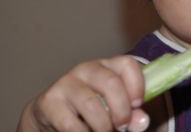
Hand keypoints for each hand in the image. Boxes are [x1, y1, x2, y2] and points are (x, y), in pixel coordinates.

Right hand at [17, 56, 149, 131]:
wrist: (52, 117)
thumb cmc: (93, 112)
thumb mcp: (115, 110)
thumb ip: (132, 115)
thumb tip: (141, 120)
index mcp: (108, 66)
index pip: (127, 64)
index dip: (137, 85)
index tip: (138, 105)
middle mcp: (87, 69)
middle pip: (111, 83)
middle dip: (121, 110)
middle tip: (122, 126)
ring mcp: (66, 82)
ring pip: (91, 104)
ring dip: (102, 126)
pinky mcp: (49, 100)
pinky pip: (70, 123)